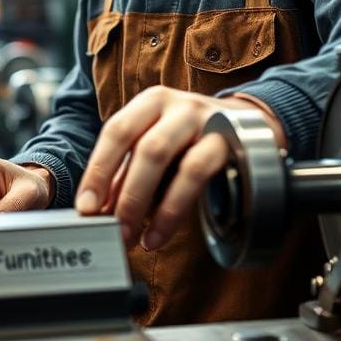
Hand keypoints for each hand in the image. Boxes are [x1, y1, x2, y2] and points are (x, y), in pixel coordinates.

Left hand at [74, 86, 282, 250]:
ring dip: (145, 202)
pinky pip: (197, 174)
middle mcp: (176, 106)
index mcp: (150, 103)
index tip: (86, 207)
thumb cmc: (193, 141)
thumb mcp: (157, 148)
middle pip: (142, 145)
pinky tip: (160, 233)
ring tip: (134, 237)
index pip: (116, 132)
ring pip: (167, 157)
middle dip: (122, 192)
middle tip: (111, 228)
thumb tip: (97, 212)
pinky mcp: (229, 142)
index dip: (98, 170)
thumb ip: (127, 175)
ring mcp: (205, 121)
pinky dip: (173, 209)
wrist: (254, 127)